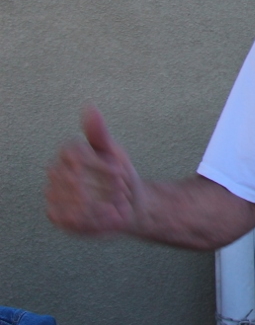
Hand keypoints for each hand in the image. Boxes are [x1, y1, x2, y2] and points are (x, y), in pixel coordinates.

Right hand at [46, 106, 143, 235]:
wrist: (130, 203)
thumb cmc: (120, 175)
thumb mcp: (113, 151)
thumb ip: (99, 132)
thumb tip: (89, 106)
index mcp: (68, 153)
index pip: (75, 154)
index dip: (99, 163)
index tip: (119, 169)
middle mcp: (55, 172)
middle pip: (75, 178)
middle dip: (103, 184)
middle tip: (121, 188)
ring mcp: (54, 194)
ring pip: (73, 199)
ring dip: (102, 201)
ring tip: (118, 201)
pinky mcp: (57, 215)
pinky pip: (69, 217)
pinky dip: (94, 217)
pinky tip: (110, 213)